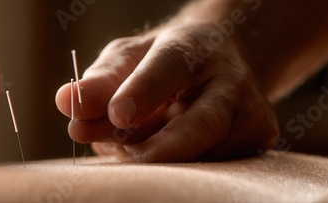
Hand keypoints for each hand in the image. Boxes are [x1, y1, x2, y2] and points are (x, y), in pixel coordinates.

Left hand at [55, 22, 276, 161]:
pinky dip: (179, 165)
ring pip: (202, 154)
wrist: (222, 64)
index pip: (169, 66)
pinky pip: (212, 167)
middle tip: (123, 160)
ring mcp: (252, 113)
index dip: (143, 92)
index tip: (118, 115)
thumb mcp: (127, 61)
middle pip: (203, 124)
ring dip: (159, 157)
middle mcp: (231, 79)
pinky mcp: (260, 140)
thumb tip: (67, 103)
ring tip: (134, 146)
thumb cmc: (160, 64)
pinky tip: (163, 150)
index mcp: (193, 47)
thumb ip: (98, 83)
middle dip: (160, 149)